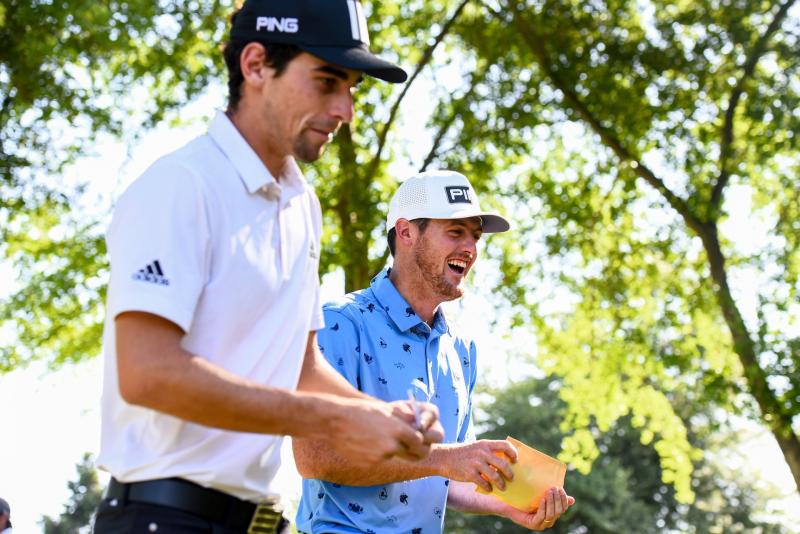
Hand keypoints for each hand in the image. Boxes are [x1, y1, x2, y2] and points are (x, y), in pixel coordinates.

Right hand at [326, 398, 441, 465]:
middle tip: (408, 446)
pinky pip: (378, 461)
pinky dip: (375, 455)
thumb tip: (417, 425)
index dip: (419, 441)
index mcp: (397, 430)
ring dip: (389, 450)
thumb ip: (403, 419)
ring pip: (392, 455)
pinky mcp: (369, 464)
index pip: (419, 441)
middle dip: (411, 450)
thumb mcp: (384, 410)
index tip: (416, 439)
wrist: (334, 422)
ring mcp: (380, 457)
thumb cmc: (359, 411)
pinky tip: (364, 444)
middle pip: (412, 454)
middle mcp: (391, 446)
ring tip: (373, 438)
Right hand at [439, 439, 517, 490]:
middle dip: (510, 473)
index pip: (506, 445)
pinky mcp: (470, 474)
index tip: (515, 460)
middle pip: (503, 464)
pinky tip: (489, 489)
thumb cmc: (463, 454)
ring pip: (496, 476)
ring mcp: (476, 463)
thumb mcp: (476, 447)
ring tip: (503, 488)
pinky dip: (489, 488)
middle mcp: (482, 452)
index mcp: (485, 444)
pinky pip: (484, 483)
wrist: (444, 458)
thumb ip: (489, 452)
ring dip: (501, 484)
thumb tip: (505, 463)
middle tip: (511, 478)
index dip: (513, 453)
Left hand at [504, 487, 573, 530]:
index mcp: (552, 514)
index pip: (563, 508)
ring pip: (551, 514)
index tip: (561, 489)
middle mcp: (548, 521)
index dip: (563, 499)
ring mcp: (541, 524)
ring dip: (551, 502)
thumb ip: (554, 497)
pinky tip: (542, 499)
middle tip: (554, 488)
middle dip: (557, 499)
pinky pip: (541, 516)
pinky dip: (543, 507)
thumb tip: (573, 500)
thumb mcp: (541, 496)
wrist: (508, 503)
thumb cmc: (525, 499)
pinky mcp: (533, 525)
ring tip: (549, 491)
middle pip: (558, 511)